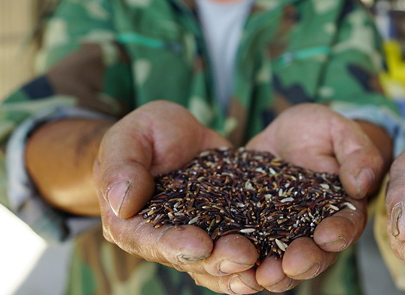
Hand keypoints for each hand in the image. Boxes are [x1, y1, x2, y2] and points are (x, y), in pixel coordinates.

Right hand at [93, 101, 263, 294]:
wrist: (175, 133)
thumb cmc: (145, 134)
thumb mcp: (129, 137)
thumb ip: (122, 166)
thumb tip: (122, 203)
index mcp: (133, 224)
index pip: (152, 242)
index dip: (176, 246)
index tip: (201, 243)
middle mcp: (166, 240)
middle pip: (191, 261)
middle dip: (219, 260)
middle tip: (246, 255)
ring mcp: (200, 237)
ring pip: (220, 265)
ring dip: (244, 269)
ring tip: (267, 266)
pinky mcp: (228, 228)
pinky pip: (244, 250)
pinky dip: (263, 258)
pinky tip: (282, 259)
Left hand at [245, 103, 388, 291]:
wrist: (281, 136)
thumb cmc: (318, 130)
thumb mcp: (338, 131)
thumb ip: (357, 153)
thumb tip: (362, 183)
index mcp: (343, 209)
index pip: (347, 226)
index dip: (339, 233)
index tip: (327, 236)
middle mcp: (315, 231)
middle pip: (315, 255)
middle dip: (304, 263)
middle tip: (291, 265)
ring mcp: (283, 237)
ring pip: (282, 265)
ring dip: (274, 274)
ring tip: (261, 275)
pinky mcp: (253, 234)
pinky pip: (249, 256)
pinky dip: (241, 267)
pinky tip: (229, 266)